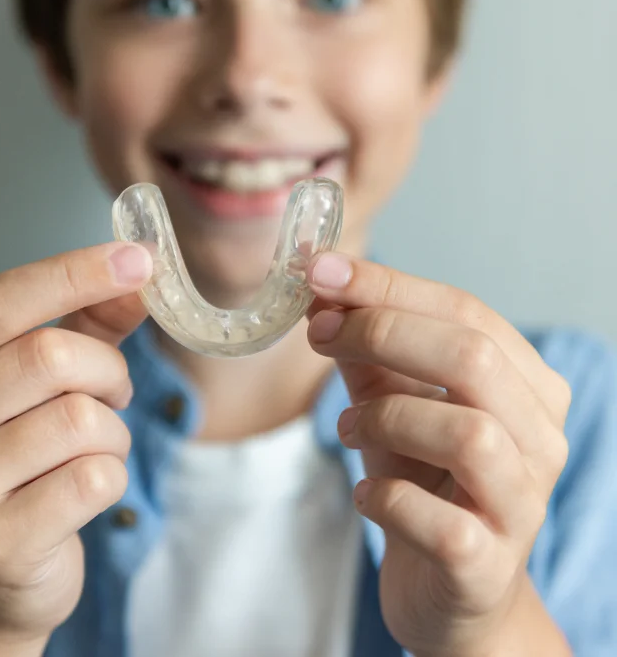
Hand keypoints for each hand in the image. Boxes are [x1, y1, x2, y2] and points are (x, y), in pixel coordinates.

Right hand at [0, 242, 152, 649]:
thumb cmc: (14, 456)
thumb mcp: (35, 381)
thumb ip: (86, 322)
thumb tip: (137, 274)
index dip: (75, 273)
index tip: (138, 258)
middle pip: (49, 356)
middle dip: (107, 369)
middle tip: (112, 389)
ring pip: (82, 419)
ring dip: (112, 429)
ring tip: (90, 447)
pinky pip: (96, 477)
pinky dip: (113, 474)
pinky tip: (82, 489)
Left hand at [306, 253, 571, 656]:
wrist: (449, 587)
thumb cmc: (423, 478)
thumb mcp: (391, 400)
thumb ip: (363, 348)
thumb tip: (319, 287)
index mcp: (526, 385)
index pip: (464, 311)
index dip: (388, 285)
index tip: (319, 268)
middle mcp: (540, 439)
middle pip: (472, 357)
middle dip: (379, 331)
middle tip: (317, 334)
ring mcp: (521, 505)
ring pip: (466, 433)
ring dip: (383, 416)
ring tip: (347, 428)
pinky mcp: (488, 565)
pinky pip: (437, 520)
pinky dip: (384, 495)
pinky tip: (366, 492)